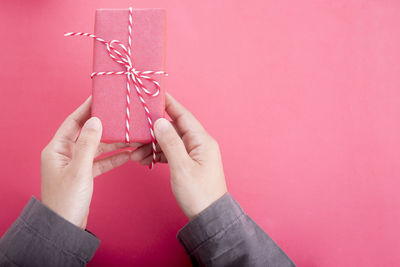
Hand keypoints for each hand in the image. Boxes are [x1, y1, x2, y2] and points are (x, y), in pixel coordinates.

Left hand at [41, 97, 131, 228]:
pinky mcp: (84, 174)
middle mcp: (65, 153)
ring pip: (97, 147)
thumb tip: (96, 120)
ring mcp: (75, 164)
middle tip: (120, 115)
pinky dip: (114, 158)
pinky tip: (128, 154)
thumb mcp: (79, 169)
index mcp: (57, 149)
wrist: (65, 227)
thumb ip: (88, 143)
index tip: (101, 98)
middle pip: (87, 133)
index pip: (73, 122)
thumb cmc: (66, 200)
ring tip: (131, 135)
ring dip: (113, 143)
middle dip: (105, 126)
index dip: (87, 109)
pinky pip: (101, 161)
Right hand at [131, 93, 226, 219]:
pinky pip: (171, 152)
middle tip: (135, 133)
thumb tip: (159, 122)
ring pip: (170, 141)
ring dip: (153, 145)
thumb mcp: (181, 167)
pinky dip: (158, 154)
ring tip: (136, 154)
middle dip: (153, 131)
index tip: (154, 94)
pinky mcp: (189, 163)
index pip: (182, 115)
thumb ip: (170, 142)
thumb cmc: (198, 193)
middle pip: (173, 128)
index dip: (168, 104)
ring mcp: (194, 154)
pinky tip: (145, 159)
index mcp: (202, 140)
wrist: (208, 217)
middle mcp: (199, 144)